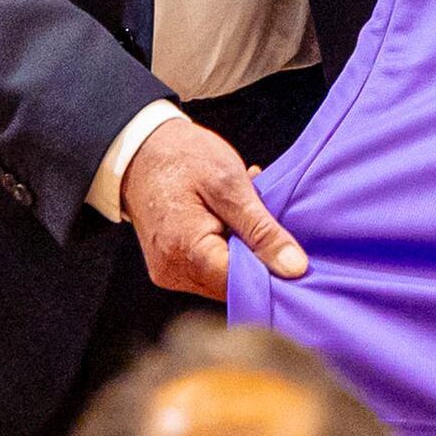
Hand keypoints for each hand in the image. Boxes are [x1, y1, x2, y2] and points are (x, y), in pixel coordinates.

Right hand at [122, 112, 307, 301]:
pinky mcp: (170, 266)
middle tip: (270, 219)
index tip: (296, 254)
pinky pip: (208, 268)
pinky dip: (226, 247)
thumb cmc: (182, 157)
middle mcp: (173, 271)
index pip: (242, 285)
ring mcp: (169, 272)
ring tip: (245, 211)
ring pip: (222, 278)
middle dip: (257, 258)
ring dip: (242, 251)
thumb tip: (295, 268)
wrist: (139, 149)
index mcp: (187, 251)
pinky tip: (231, 219)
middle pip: (232, 286)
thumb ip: (262, 230)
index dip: (272, 273)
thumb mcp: (230, 184)